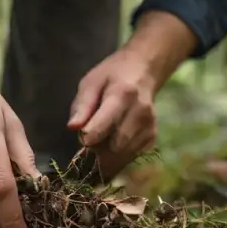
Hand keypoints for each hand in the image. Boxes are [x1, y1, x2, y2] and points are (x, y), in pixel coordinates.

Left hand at [67, 46, 159, 179]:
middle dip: (99, 147)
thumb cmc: (112, 76)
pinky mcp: (153, 137)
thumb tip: (73, 128)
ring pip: (123, 155)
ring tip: (104, 136)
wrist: (143, 71)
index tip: (82, 139)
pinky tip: (116, 139)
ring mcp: (150, 126)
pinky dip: (119, 154)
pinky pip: (131, 156)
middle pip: (115, 145)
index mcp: (123, 95)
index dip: (90, 136)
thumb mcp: (91, 83)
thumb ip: (82, 105)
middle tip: (91, 137)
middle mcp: (141, 113)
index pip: (106, 124)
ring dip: (108, 153)